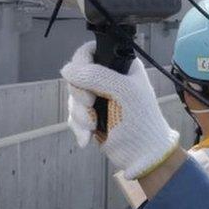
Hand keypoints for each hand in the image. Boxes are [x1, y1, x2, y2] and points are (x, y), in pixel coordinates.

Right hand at [60, 42, 179, 178]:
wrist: (142, 156)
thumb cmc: (140, 120)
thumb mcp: (122, 91)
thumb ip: (96, 75)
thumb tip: (66, 69)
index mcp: (120, 65)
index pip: (91, 52)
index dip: (81, 64)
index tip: (83, 80)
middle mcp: (108, 78)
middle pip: (76, 76)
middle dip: (80, 95)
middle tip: (91, 104)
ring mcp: (99, 97)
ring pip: (73, 97)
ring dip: (79, 114)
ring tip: (92, 126)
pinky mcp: (91, 116)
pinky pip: (73, 114)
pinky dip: (78, 126)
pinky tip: (87, 137)